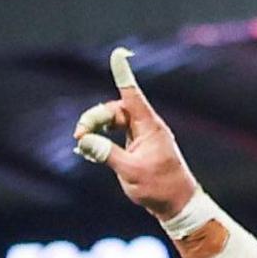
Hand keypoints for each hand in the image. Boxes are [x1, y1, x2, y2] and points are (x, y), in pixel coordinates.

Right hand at [70, 52, 202, 223]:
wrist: (178, 204)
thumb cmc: (159, 188)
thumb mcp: (130, 172)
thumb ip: (106, 154)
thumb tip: (85, 141)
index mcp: (149, 127)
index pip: (132, 95)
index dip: (123, 74)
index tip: (118, 53)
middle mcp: (146, 127)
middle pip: (116, 110)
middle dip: (94, 119)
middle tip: (78, 137)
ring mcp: (142, 137)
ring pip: (114, 122)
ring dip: (96, 129)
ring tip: (81, 144)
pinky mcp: (138, 148)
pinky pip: (115, 136)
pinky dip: (101, 140)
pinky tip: (88, 149)